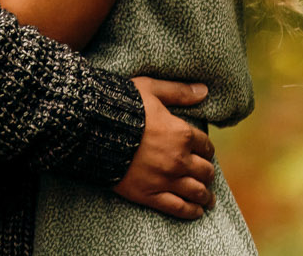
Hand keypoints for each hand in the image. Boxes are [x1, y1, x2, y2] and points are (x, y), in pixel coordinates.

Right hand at [114, 78, 215, 219]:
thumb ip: (179, 92)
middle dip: (207, 173)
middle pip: (205, 171)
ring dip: (205, 196)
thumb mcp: (151, 90)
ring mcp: (165, 179)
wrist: (94, 131)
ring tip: (208, 199)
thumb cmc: (122, 106)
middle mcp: (178, 159)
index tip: (204, 153)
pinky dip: (191, 211)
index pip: (206, 146)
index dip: (207, 150)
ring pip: (196, 192)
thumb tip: (204, 90)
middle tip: (207, 176)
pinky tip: (197, 212)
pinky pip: (178, 208)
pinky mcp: (150, 195)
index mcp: (182, 134)